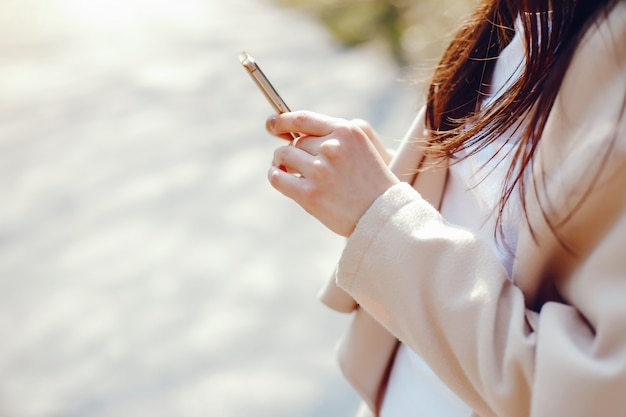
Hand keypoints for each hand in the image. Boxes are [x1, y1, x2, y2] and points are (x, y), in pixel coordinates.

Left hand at [266, 111, 398, 236]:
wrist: (383, 215)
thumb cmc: (371, 182)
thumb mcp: (359, 147)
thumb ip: (331, 136)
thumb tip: (291, 133)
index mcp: (346, 132)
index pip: (303, 119)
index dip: (282, 120)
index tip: (273, 124)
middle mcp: (332, 147)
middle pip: (295, 141)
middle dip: (291, 150)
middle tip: (294, 163)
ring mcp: (320, 171)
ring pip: (283, 156)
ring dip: (280, 162)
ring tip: (287, 171)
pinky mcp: (310, 194)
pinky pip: (277, 178)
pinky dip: (274, 176)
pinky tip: (280, 178)